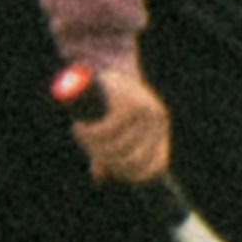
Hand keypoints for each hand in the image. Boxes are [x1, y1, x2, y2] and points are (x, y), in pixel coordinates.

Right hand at [53, 52, 175, 190]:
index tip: (110, 170)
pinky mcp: (129, 104)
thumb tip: (101, 177)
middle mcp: (158, 121)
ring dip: (92, 146)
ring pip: (115, 149)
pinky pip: (104, 133)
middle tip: (89, 146)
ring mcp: (146, 112)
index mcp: (160, 131)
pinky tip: (80, 127)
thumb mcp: (113, 129)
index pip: (154, 168)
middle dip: (105, 159)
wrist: (106, 64)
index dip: (130, 175)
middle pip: (129, 162)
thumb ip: (109, 153)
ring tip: (82, 132)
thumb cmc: (110, 101)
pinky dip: (88, 134)